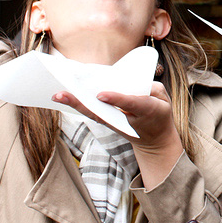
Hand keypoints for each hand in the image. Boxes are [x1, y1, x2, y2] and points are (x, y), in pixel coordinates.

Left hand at [51, 82, 181, 153]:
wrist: (155, 139)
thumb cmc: (159, 113)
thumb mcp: (164, 100)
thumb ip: (152, 89)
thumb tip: (132, 83)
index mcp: (147, 110)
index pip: (131, 103)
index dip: (116, 99)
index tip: (101, 95)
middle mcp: (127, 119)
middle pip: (102, 112)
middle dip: (82, 103)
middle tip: (61, 94)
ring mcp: (116, 124)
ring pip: (94, 115)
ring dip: (75, 104)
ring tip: (57, 95)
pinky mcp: (108, 123)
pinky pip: (93, 114)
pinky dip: (79, 106)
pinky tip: (66, 98)